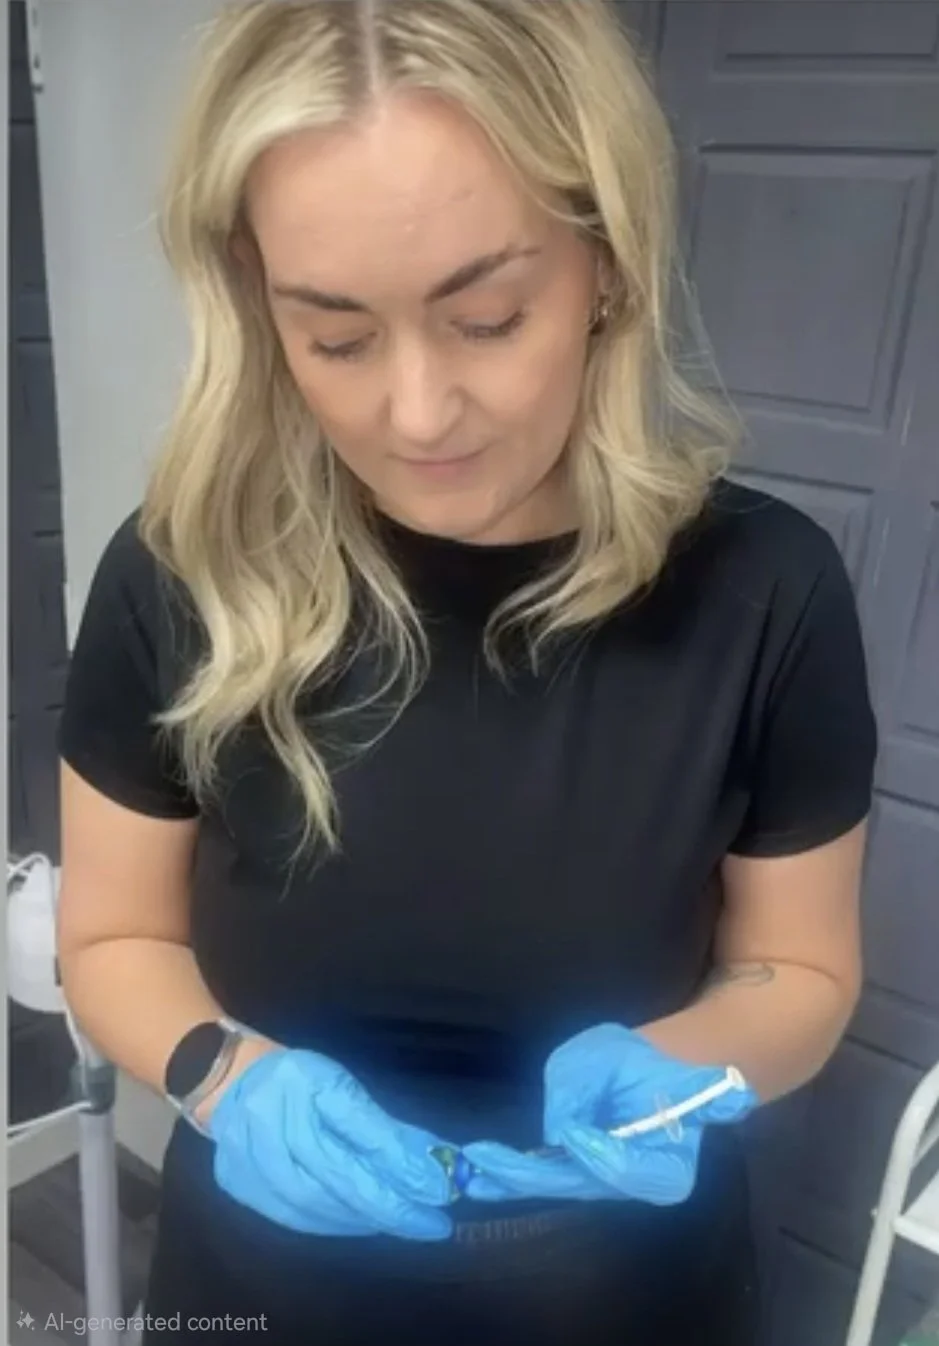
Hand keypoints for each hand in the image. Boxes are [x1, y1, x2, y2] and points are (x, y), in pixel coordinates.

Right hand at [205, 1045, 454, 1239]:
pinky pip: (291, 1216)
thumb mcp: (340, 1083)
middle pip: (335, 1176)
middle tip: (431, 1224)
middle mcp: (271, 1121)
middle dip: (389, 1206)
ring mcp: (248, 1157)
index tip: (441, 1189)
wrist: (228, 1081)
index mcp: (303, 1084)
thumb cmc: (297, 1078)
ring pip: (314, 1205)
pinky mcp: (238, 1185)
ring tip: (402, 1224)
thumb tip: (432, 1163)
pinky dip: (332, 1224)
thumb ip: (382, 1125)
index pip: (358, 1130)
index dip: (400, 1163)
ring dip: (363, 1219)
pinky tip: (359, 1223)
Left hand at [462, 1025, 756, 1204]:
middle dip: (532, 1175)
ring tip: (472, 1176)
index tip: (573, 1133)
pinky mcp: (579, 1176)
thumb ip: (588, 1088)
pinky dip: (511, 1179)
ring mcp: (604, 1185)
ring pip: (557, 1186)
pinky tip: (477, 1180)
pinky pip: (546, 1181)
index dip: (601, 1156)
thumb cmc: (640, 1059)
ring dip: (512, 1181)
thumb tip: (558, 1133)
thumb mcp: (615, 1055)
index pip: (630, 1172)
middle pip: (583, 1185)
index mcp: (668, 1162)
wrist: (649, 1071)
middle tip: (489, 1162)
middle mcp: (634, 1186)